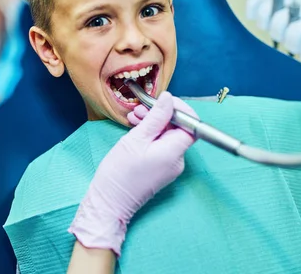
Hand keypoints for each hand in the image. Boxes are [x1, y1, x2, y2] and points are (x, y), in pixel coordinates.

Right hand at [68, 92, 194, 255]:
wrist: (110, 202)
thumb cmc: (120, 172)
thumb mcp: (136, 138)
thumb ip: (156, 117)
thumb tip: (168, 99)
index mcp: (174, 152)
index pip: (191, 125)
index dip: (180, 110)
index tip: (162, 101)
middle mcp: (177, 160)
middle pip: (178, 129)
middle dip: (161, 115)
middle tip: (140, 109)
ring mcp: (170, 166)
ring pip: (167, 136)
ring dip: (153, 124)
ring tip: (133, 118)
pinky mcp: (161, 169)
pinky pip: (161, 146)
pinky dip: (150, 135)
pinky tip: (135, 130)